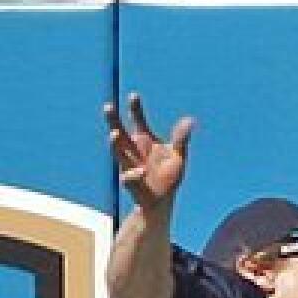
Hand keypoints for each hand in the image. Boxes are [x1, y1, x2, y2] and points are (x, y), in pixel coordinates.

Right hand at [103, 93, 194, 212]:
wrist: (161, 201)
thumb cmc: (169, 176)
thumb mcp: (179, 156)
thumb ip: (181, 139)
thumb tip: (190, 121)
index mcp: (145, 140)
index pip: (138, 120)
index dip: (135, 108)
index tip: (133, 95)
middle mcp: (133, 150)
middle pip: (120, 131)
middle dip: (113, 120)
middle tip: (107, 106)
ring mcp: (129, 165)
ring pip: (118, 151)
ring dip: (114, 143)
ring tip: (113, 134)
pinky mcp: (131, 182)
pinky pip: (128, 177)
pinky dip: (133, 175)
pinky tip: (142, 173)